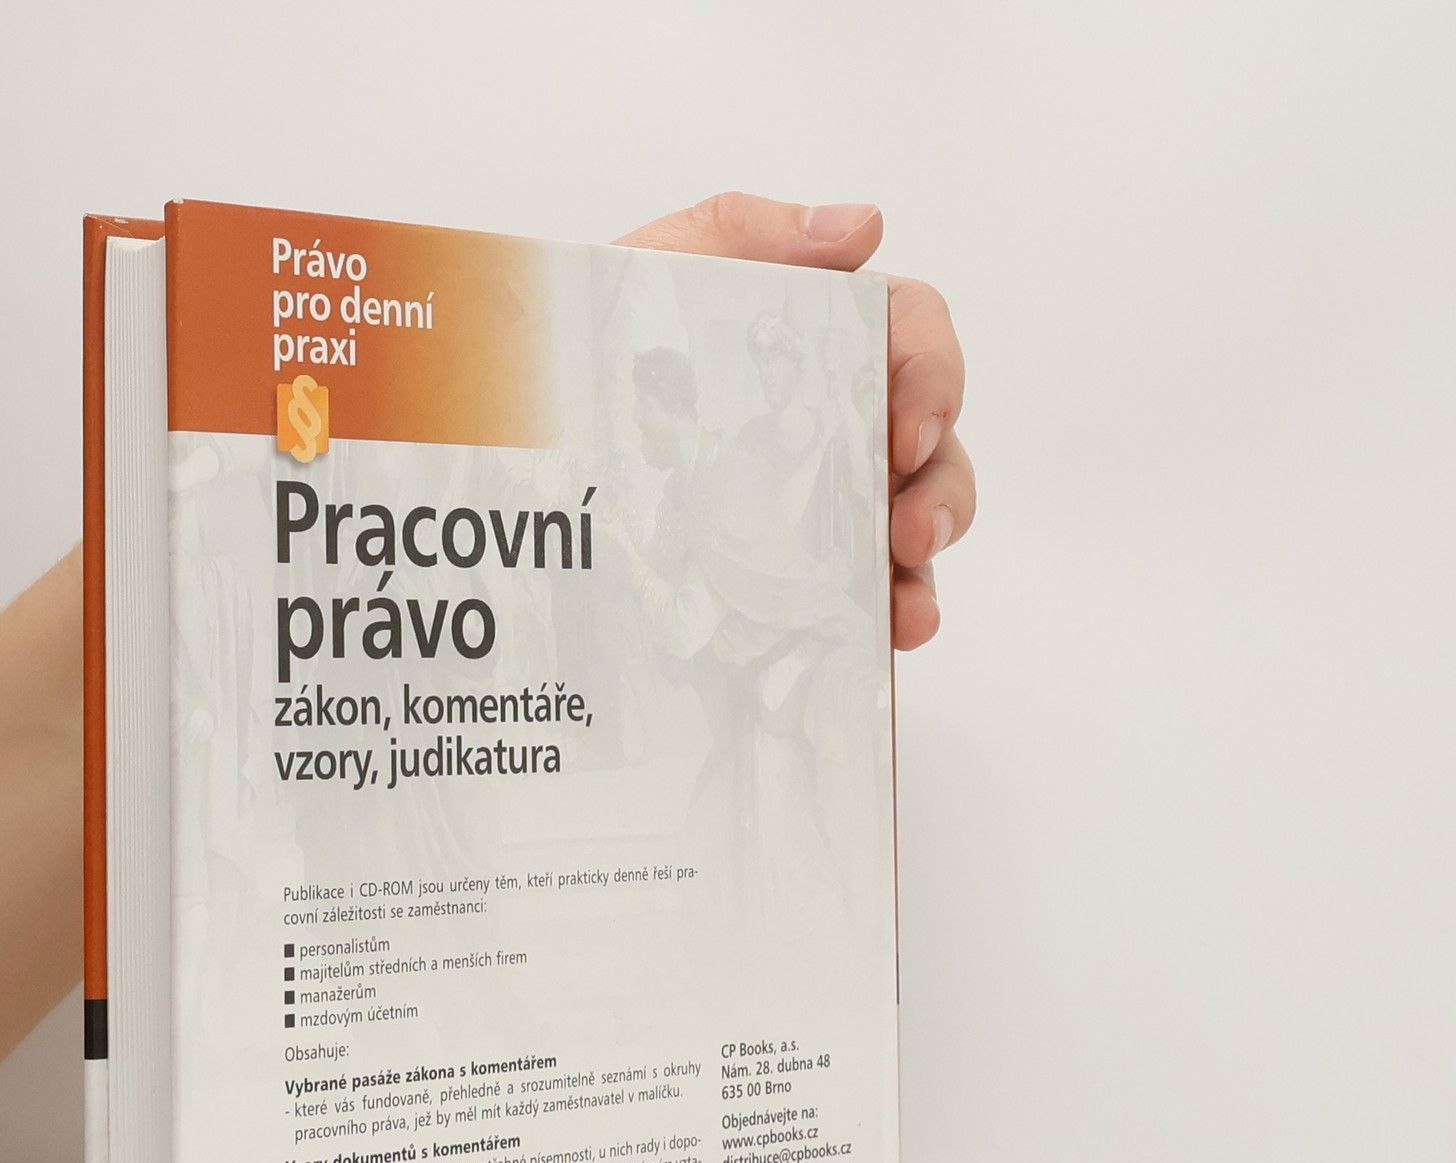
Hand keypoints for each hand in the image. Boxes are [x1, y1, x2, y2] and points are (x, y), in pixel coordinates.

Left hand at [617, 193, 971, 651]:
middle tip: (908, 530)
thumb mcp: (658, 266)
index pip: (912, 336)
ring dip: (925, 566)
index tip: (909, 428)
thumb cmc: (598, 341)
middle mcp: (838, 419)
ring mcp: (820, 501)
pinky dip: (888, 615)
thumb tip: (865, 227)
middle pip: (932, 444)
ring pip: (912, 526)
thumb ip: (748, 230)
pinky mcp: (793, 571)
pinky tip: (888, 635)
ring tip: (907, 606)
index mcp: (821, 338)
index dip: (934, 375)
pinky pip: (859, 596)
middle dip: (943, 489)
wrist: (520, 426)